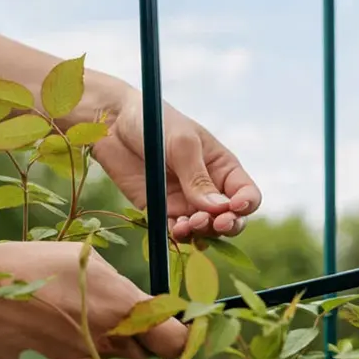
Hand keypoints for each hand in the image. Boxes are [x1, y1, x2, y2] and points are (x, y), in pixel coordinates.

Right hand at [0, 241, 188, 358]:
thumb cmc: (30, 266)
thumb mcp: (86, 261)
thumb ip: (124, 289)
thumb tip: (143, 304)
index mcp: (126, 310)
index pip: (178, 340)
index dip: (183, 337)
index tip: (178, 330)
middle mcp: (112, 345)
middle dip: (156, 354)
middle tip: (147, 339)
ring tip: (95, 333)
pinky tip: (66, 342)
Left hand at [93, 87, 261, 242]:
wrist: (112, 123)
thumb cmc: (154, 122)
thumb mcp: (181, 143)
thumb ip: (197, 177)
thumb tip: (217, 209)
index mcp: (222, 168)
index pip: (247, 194)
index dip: (245, 205)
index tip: (233, 207)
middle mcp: (208, 189)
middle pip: (231, 219)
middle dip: (225, 225)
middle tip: (212, 223)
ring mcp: (186, 202)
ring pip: (205, 230)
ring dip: (201, 233)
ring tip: (186, 225)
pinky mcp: (162, 211)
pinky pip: (177, 232)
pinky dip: (179, 236)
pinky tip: (173, 230)